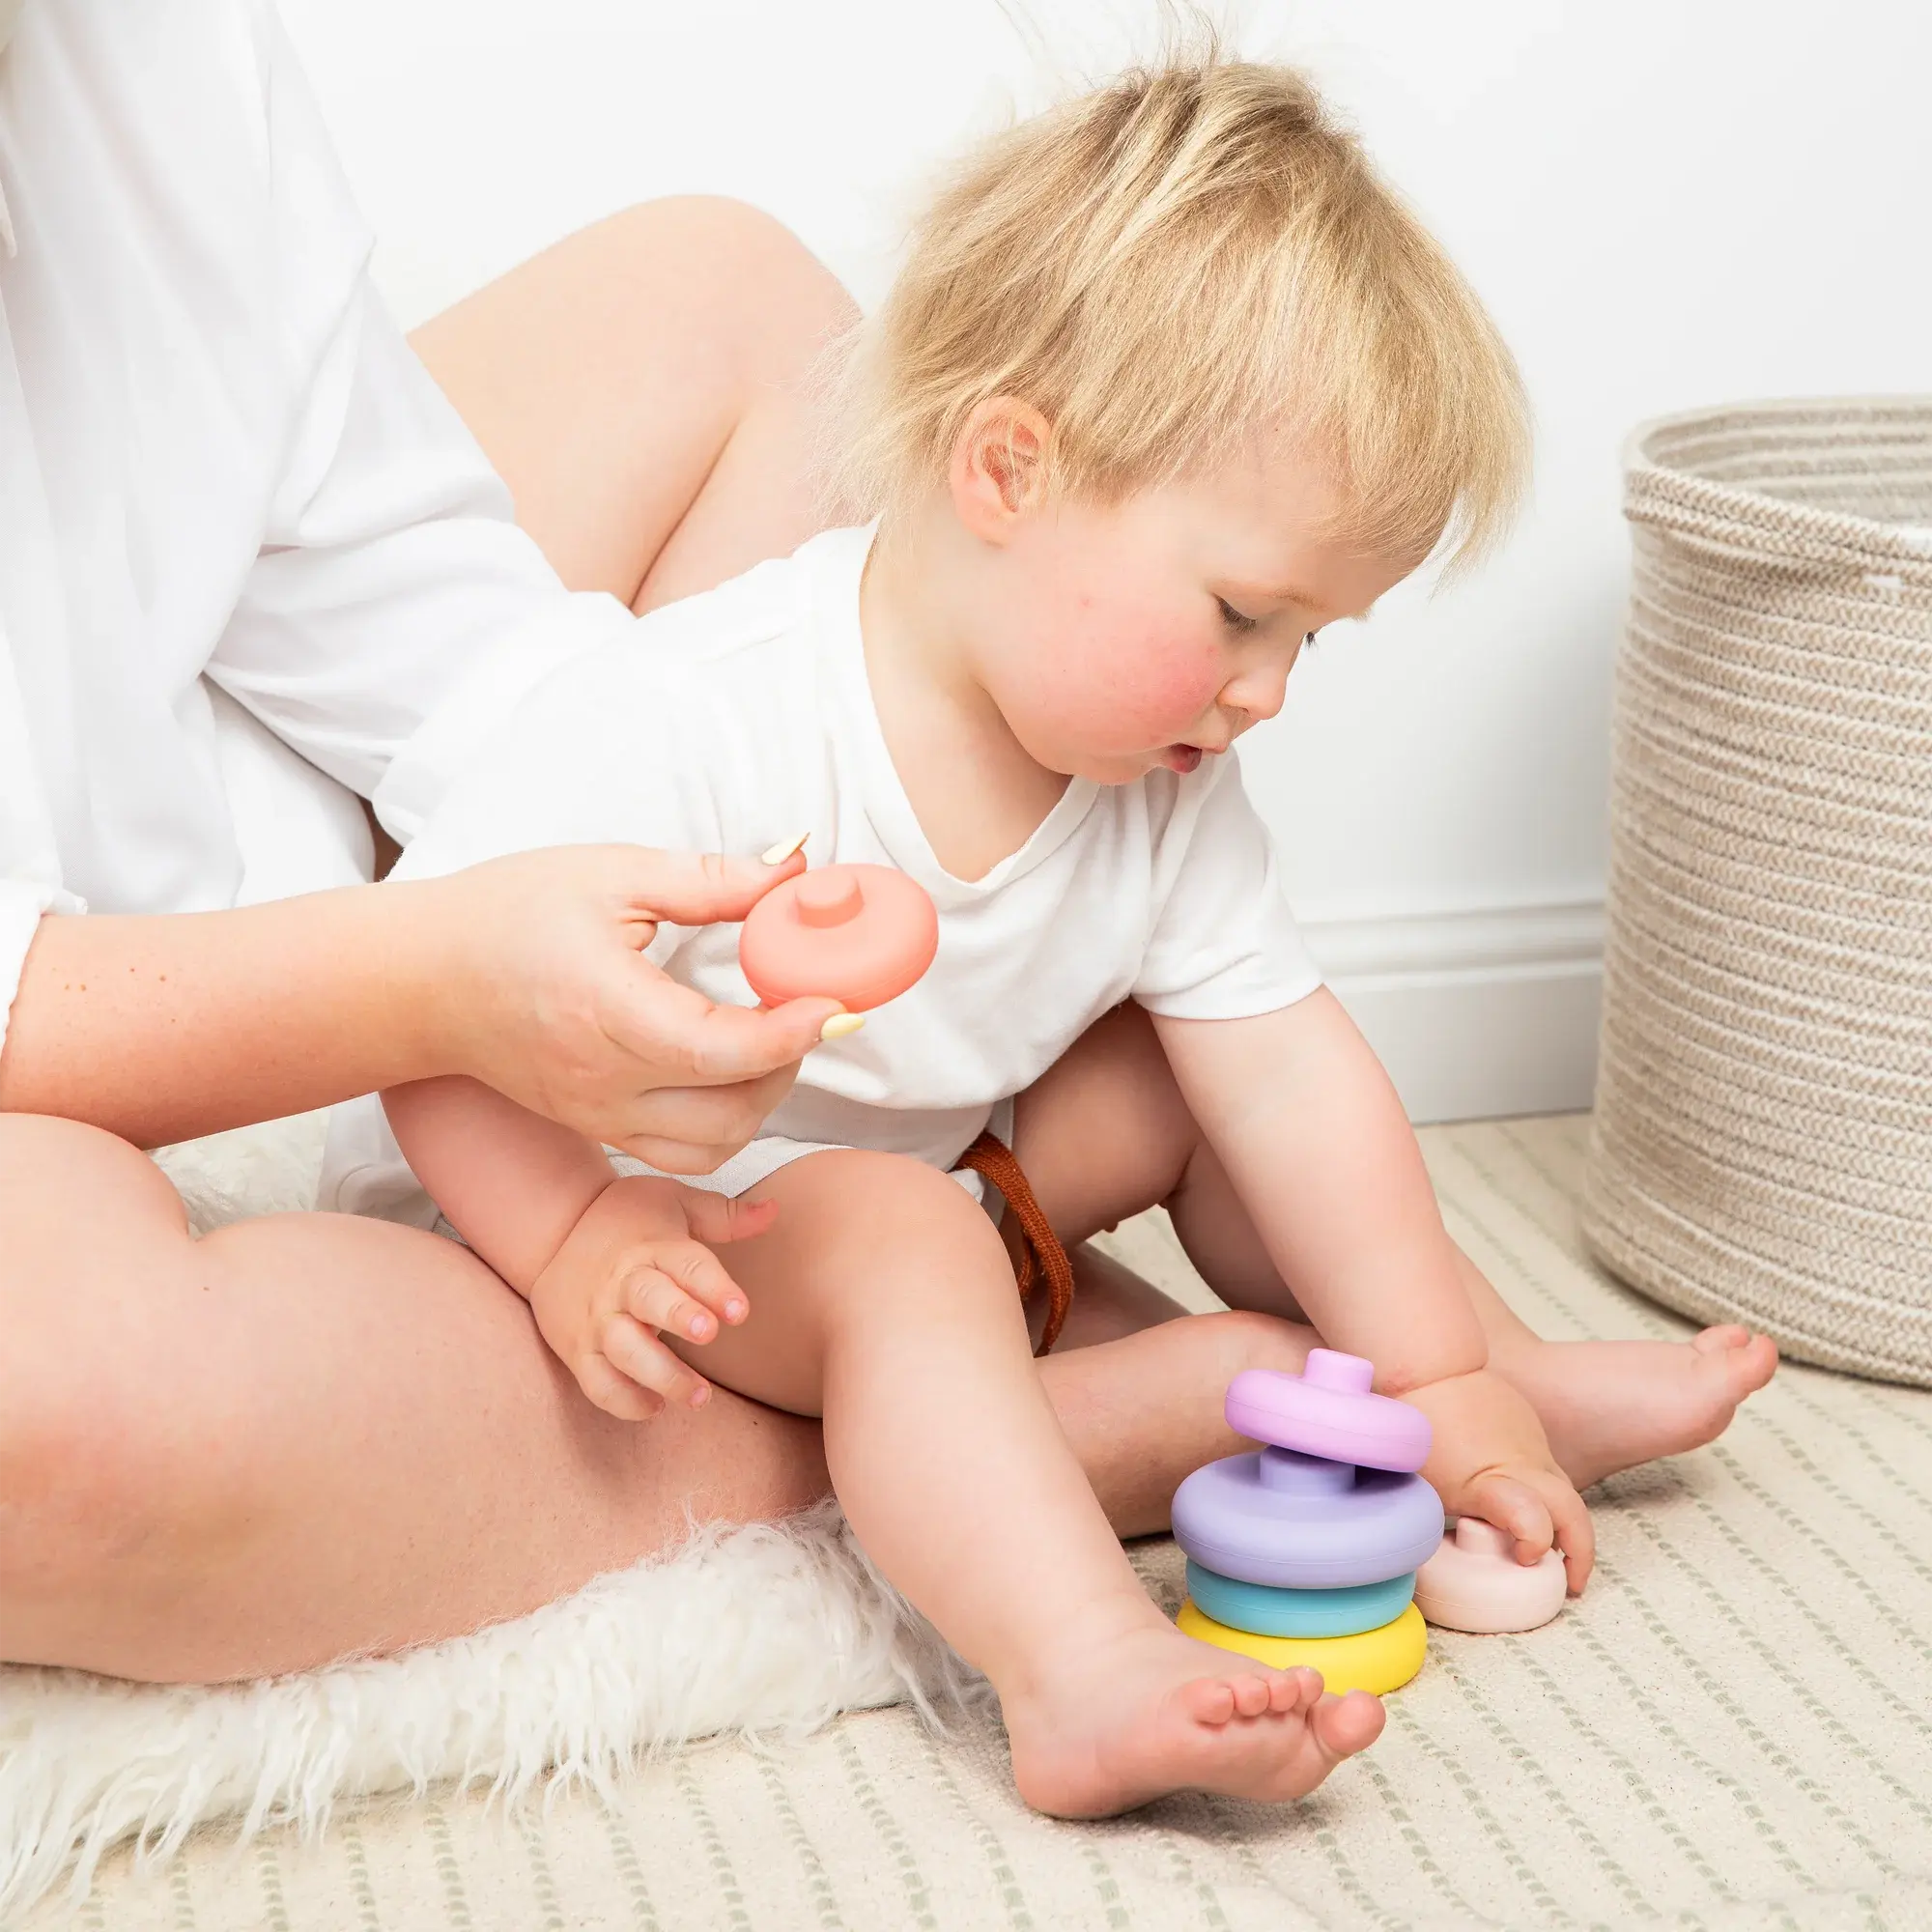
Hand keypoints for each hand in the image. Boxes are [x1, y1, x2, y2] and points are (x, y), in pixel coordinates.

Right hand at [416, 843, 845, 1171]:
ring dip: (763, 1100)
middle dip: (791, 1062)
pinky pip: (683, 1153)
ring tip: (771, 1036)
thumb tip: (799, 868)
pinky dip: (726, 1122)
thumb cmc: (508, 913)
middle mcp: (603, 1080)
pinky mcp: (596, 1127)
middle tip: (807, 1004)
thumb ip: (715, 879)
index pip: (720, 1051)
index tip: (839, 1003)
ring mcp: (598, 1115)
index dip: (792, 1033)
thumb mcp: (614, 874)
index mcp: (606, 1011)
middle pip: (733, 1110)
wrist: (420, 978)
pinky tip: (733, 1067)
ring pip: (715, 1147)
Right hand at [529, 1174, 769, 1419]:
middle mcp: (623, 1283)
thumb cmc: (626, 1221)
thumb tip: (774, 1211)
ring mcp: (598, 1319)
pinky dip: (624, 1401)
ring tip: (700, 1397)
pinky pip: (597, 1383)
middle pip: (648, 1299)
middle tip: (707, 1331)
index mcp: (652, 1247)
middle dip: (677, 1315)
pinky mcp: (579, 1350)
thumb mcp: (674, 1203)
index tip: (740, 1310)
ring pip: (625, 1350)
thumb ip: (724, 1216)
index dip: (714, 1286)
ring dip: (661, 1374)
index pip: (687, 1264)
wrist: (551, 1232)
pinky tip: (656, 1406)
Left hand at [1401, 1368, 1595, 1592]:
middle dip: (1580, 1551)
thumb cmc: (1416, 1429)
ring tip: (1554, 1552)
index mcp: (1492, 1480)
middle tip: (1571, 1581)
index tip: (1527, 1558)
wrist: (1426, 1366)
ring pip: (1563, 1488)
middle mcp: (1524, 1463)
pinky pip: (1546, 1464)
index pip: (1531, 1518)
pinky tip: (1525, 1500)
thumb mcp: (1423, 1485)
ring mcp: (1532, 1442)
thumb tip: (1453, 1551)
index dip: (1536, 1542)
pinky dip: (1545, 1489)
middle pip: (1571, 1511)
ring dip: (1566, 1521)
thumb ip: (1444, 1522)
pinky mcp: (1530, 1426)